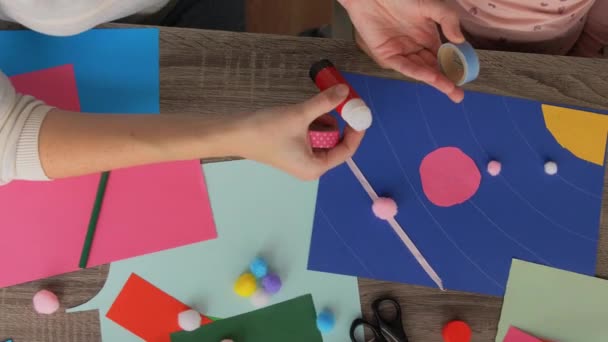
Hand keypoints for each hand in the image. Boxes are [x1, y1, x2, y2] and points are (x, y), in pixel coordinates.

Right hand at [234, 85, 363, 180]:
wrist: (234, 133)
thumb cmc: (266, 130)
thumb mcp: (300, 115)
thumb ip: (325, 103)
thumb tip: (344, 91)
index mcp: (315, 167)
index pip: (347, 150)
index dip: (356, 130)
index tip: (360, 111)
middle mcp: (311, 167)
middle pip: (336, 142)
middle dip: (337, 122)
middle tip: (339, 101)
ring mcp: (301, 158)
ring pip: (323, 136)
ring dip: (321, 120)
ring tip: (308, 110)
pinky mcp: (293, 149)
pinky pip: (311, 135)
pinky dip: (311, 122)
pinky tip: (299, 114)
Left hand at [340, 0, 465, 101]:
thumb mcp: (431, 6)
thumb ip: (448, 20)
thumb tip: (460, 40)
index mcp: (427, 38)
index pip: (442, 57)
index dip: (452, 68)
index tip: (464, 78)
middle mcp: (415, 48)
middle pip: (433, 68)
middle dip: (446, 82)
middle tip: (458, 95)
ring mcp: (402, 53)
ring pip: (421, 70)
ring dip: (435, 80)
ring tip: (449, 89)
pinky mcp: (387, 56)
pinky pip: (405, 66)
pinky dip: (418, 72)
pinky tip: (431, 78)